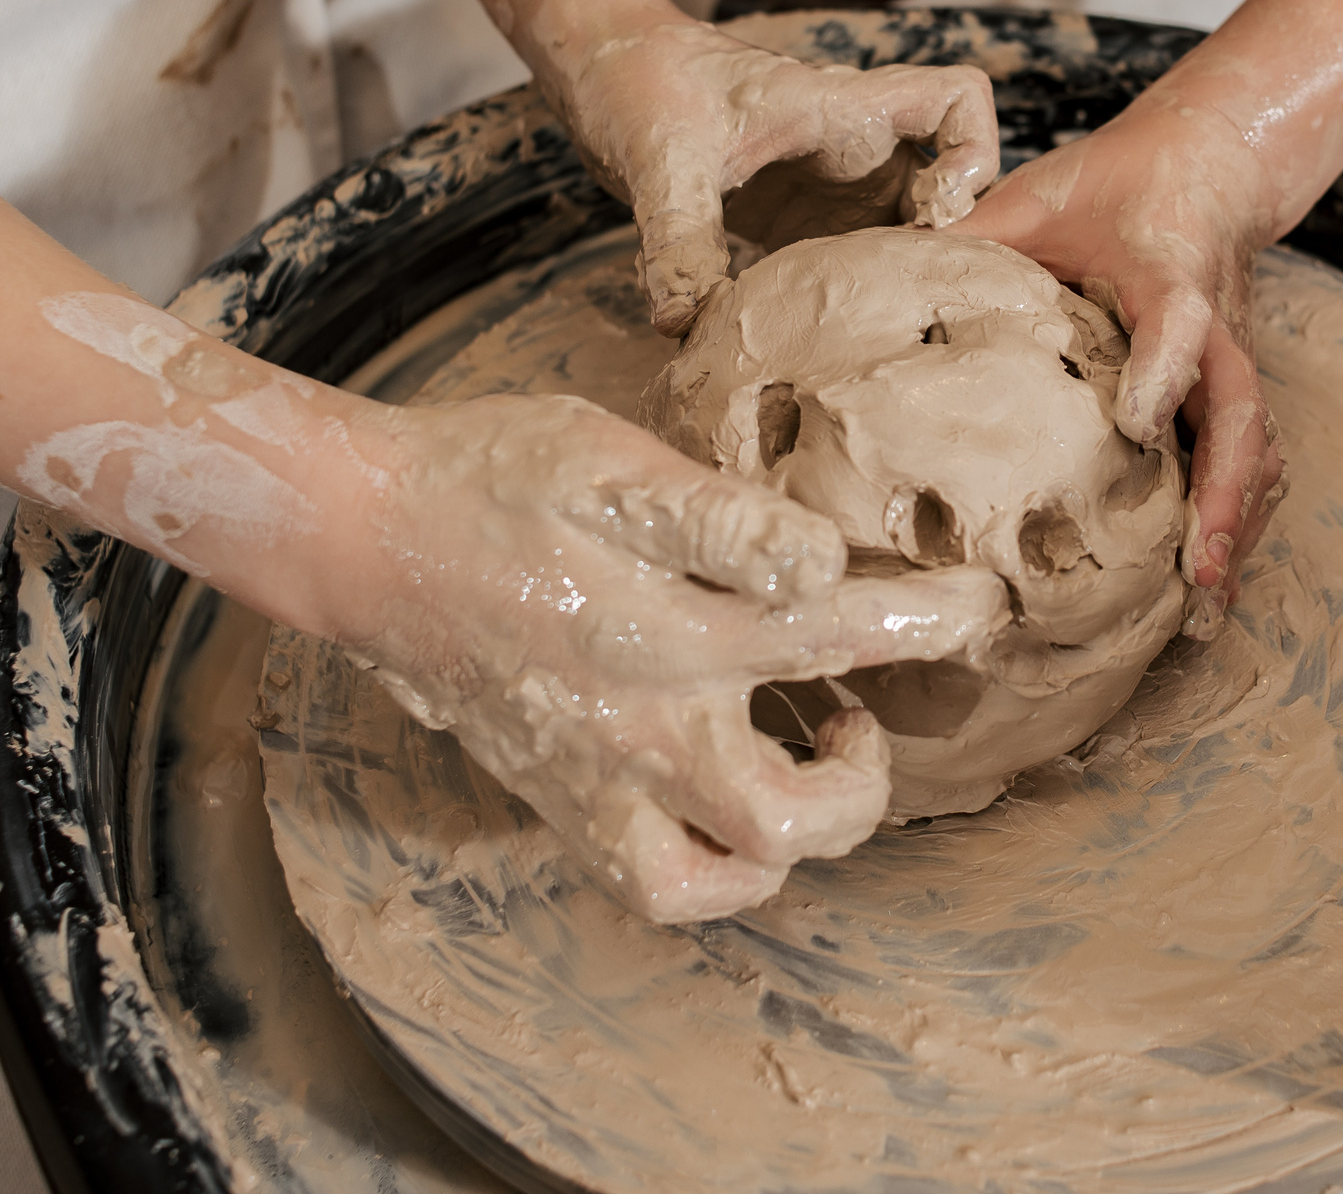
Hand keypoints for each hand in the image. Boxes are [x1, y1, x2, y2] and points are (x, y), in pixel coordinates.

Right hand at [297, 392, 1010, 922]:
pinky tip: (735, 814)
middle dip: (865, 778)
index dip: (927, 622)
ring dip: (793, 838)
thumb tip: (824, 564)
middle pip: (790, 812)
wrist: (364, 537)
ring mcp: (596, 778)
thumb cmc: (492, 477)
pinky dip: (714, 871)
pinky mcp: (560, 800)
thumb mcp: (611, 461)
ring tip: (813, 763)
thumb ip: (721, 518)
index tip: (978, 605)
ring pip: (724, 873)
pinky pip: (655, 882)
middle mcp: (639, 724)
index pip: (835, 636)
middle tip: (870, 715)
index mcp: (666, 626)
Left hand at [551, 19, 1001, 334]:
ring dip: (892, 281)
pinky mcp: (792, 225)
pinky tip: (803, 339)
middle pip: (945, 192)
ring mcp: (826, 191)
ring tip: (863, 334)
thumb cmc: (640, 77)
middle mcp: (850, 150)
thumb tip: (682, 322)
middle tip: (902, 302)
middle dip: (943, 247)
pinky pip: (843, 264)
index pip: (957, 100)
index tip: (938, 211)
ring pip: (899, 236)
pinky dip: (839, 300)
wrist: (599, 67)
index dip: (976, 151)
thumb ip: (678, 239)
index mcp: (842, 111)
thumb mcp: (662, 158)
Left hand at [957, 102, 1287, 612]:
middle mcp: (1214, 324)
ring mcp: (1231, 362)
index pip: (1178, 317)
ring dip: (1237, 524)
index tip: (1135, 422)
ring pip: (1257, 447)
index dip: (1162, 367)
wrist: (1207, 166)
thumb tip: (886, 275)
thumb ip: (974, 235)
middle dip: (1224, 489)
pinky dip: (1238, 525)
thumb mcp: (1038, 195)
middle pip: (1240, 408)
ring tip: (1205, 602)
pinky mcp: (1232, 391)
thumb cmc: (1114, 184)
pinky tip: (1209, 587)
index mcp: (1165, 268)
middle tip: (1196, 563)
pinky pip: (1252, 462)